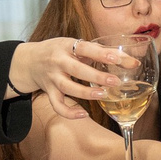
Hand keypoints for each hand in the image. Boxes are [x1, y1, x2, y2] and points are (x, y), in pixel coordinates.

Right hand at [9, 37, 128, 113]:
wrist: (29, 61)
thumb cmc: (60, 51)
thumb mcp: (75, 46)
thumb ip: (101, 52)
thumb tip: (130, 61)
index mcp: (66, 46)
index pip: (85, 49)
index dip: (100, 54)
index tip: (116, 58)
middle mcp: (57, 61)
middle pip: (76, 70)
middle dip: (96, 76)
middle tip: (115, 81)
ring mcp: (52, 78)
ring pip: (67, 88)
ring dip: (85, 93)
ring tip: (103, 95)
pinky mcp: (48, 92)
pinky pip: (57, 105)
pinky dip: (69, 112)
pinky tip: (84, 114)